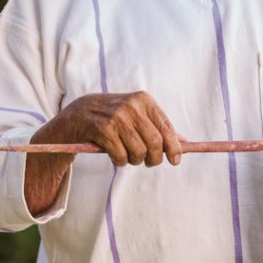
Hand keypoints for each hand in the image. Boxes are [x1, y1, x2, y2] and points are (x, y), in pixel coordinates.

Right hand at [50, 91, 182, 166]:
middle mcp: (131, 106)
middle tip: (147, 162)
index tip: (175, 161)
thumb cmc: (112, 117)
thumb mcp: (135, 114)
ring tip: (128, 156)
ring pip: (138, 152)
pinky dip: (120, 161)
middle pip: (154, 143)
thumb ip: (157, 126)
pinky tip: (115, 155)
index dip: (174, 148)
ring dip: (135, 160)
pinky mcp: (102, 130)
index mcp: (143, 100)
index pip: (166, 128)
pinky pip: (121, 156)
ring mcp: (116, 117)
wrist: (77, 115)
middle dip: (154, 158)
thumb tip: (185, 142)